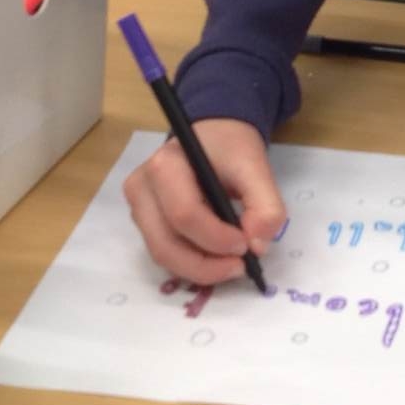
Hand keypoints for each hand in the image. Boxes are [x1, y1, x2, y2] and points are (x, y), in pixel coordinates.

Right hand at [124, 118, 285, 283]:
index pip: (184, 215)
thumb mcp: (256, 167)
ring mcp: (138, 208)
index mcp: (165, 166)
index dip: (216, 239)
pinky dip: (192, 263)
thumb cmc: (230, 148)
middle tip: (240, 267)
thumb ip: (266, 206)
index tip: (246, 245)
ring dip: (199, 269)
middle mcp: (142, 189)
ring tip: (231, 264)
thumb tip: (257, 247)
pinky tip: (216, 257)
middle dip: (206, 266)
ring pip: (162, 255)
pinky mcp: (144, 222)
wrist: (213, 136)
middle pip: (165, 245)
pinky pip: (165, 253)